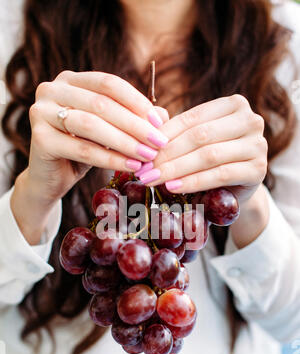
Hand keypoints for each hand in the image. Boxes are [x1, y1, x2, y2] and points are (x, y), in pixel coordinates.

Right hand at [26, 70, 168, 204]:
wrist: (52, 178)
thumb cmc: (83, 150)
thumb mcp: (109, 131)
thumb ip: (132, 119)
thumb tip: (164, 115)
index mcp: (70, 80)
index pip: (109, 84)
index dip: (137, 102)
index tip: (160, 123)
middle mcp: (51, 89)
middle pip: (102, 104)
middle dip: (135, 125)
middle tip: (159, 143)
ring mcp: (41, 112)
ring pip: (92, 125)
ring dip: (125, 142)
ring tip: (148, 156)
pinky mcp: (39, 138)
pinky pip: (83, 149)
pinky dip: (110, 159)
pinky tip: (131, 166)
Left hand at [140, 94, 267, 203]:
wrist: (236, 188)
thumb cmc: (210, 160)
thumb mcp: (192, 140)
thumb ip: (173, 128)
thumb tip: (149, 120)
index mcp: (234, 105)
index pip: (192, 118)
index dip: (164, 135)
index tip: (141, 151)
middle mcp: (251, 120)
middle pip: (200, 136)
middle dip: (167, 154)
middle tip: (144, 170)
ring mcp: (258, 145)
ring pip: (208, 156)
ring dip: (176, 169)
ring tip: (153, 179)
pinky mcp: (259, 170)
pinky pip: (220, 175)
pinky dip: (194, 182)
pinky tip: (173, 187)